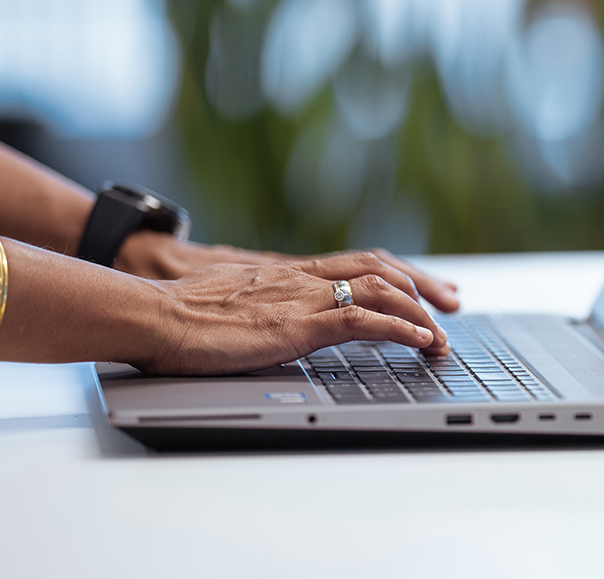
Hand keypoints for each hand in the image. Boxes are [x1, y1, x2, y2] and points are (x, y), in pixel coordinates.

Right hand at [138, 252, 450, 374]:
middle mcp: (301, 277)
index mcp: (286, 273)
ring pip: (380, 290)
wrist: (151, 312)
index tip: (421, 286)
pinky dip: (400, 329)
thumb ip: (257, 307)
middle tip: (452, 301)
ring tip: (443, 334)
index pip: (355, 262)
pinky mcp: (298, 324)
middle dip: (421, 285)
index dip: (394, 272)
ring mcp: (302, 298)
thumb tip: (263, 323)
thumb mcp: (229, 303)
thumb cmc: (177, 315)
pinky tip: (421, 341)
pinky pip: (363, 320)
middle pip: (379, 267)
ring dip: (420, 312)